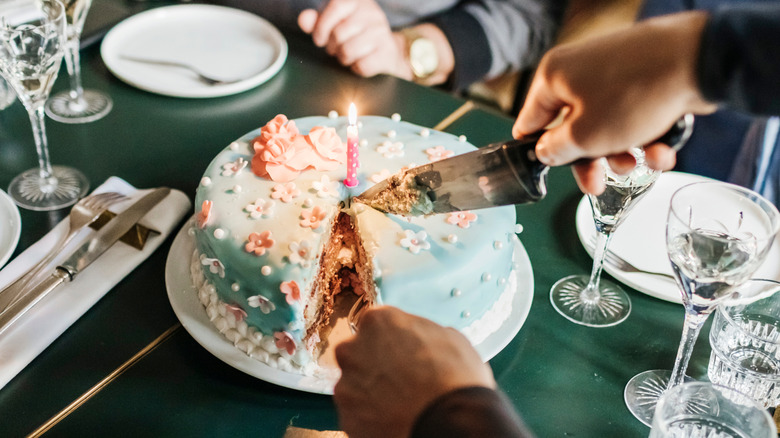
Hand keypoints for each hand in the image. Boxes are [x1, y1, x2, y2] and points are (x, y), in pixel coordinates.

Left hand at [298, 0, 408, 77]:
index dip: (322, 25)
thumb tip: (303, 19)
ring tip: (348, 55)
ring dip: (344, 58)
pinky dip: (357, 68)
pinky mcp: (387, 52)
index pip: (336, 5)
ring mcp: (381, 32)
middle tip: (336, 48)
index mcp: (357, 1)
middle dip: (332, 47)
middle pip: (339, 32)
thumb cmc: (355, 35)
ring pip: (349, 50)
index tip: (320, 39)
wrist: (386, 51)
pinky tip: (360, 62)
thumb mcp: (334, 24)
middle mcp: (372, 13)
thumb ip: (317, 21)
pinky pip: (363, 65)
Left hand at [333, 306, 494, 437]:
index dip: (391, 341)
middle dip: (374, 365)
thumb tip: (423, 339)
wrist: (451, 423)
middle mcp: (353, 348)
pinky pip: (357, 412)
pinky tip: (394, 417)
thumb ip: (422, 333)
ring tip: (400, 403)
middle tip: (400, 379)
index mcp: (377, 321)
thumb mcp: (449, 338)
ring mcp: (346, 383)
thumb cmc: (454, 378)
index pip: (375, 326)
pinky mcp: (346, 415)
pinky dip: (370, 416)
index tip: (403, 353)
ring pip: (355, 385)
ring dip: (371, 391)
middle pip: (357, 353)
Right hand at [512, 11, 717, 193]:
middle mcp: (580, 71)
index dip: (537, 150)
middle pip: (573, 129)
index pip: (530, 120)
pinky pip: (633, 116)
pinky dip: (645, 137)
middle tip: (596, 185)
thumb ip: (556, 150)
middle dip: (590, 161)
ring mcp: (613, 72)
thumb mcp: (584, 136)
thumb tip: (545, 153)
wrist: (697, 62)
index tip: (547, 171)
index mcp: (554, 77)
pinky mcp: (642, 78)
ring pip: (606, 126)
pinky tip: (661, 151)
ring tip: (638, 164)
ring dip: (621, 153)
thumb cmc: (634, 93)